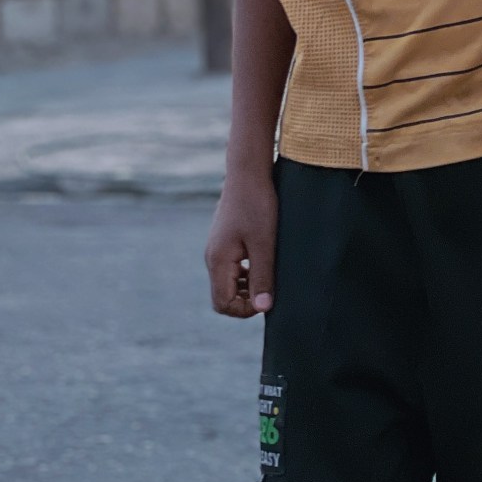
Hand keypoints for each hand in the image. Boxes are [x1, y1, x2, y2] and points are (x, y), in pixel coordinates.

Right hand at [205, 171, 278, 318]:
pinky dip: (245, 274)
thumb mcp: (264, 242)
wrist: (248, 171)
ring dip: (246, 287)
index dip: (244, 310)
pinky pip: (230, 269)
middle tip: (269, 290)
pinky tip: (262, 262)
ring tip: (268, 276)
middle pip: (223, 296)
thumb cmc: (257, 204)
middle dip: (245, 300)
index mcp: (218, 261)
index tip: (267, 299)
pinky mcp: (224, 241)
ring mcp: (216, 249)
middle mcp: (212, 258)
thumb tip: (263, 308)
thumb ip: (262, 275)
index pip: (223, 303)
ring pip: (227, 283)